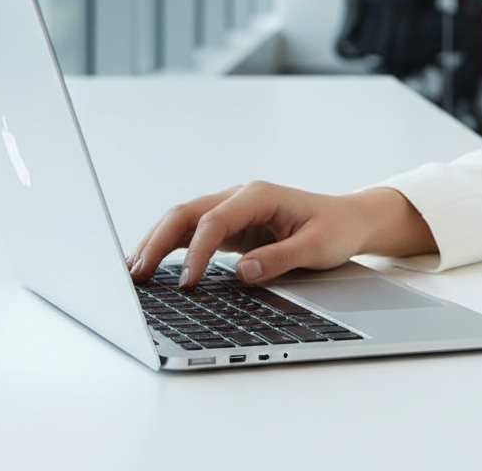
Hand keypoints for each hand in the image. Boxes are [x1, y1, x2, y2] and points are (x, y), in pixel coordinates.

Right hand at [126, 182, 435, 288]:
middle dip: (157, 241)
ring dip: (156, 242)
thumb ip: (279, 258)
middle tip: (135, 275)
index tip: (186, 284)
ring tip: (131, 273)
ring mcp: (233, 210)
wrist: (350, 219)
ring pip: (183, 220)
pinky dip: (170, 246)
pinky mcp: (231, 226)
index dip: (196, 253)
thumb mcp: (316, 247)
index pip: (215, 221)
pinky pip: (192, 232)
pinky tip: (151, 266)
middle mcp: (240, 197)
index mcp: (259, 196)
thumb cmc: (336, 229)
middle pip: (187, 213)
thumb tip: (242, 273)